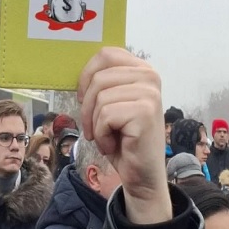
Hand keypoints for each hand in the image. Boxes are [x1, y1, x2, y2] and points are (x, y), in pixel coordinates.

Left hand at [78, 47, 170, 224]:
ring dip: (95, 124)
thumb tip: (78, 73)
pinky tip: (114, 144)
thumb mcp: (111, 104)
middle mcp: (150, 76)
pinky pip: (105, 116)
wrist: (141, 174)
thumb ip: (103, 84)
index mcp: (142, 69)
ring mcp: (150, 93)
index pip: (105, 54)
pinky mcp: (145, 112)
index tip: (84, 98)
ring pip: (100, 98)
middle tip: (94, 128)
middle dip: (87, 107)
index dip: (86, 76)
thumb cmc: (123, 140)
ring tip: (108, 136)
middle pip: (97, 78)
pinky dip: (102, 135)